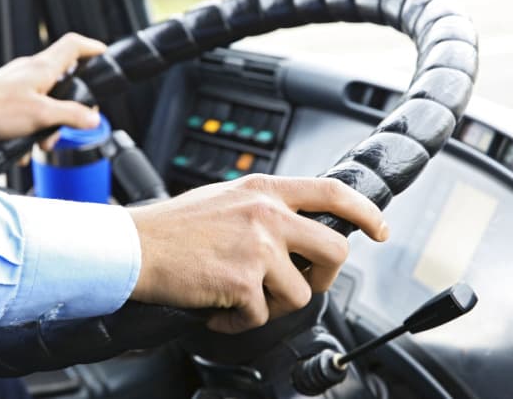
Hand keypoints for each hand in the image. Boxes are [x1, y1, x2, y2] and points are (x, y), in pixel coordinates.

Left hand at [0, 33, 107, 142]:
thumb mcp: (41, 116)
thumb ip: (71, 115)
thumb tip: (93, 118)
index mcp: (43, 68)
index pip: (74, 45)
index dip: (93, 48)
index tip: (105, 57)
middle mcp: (31, 71)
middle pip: (65, 80)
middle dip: (71, 106)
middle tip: (74, 123)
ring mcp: (18, 83)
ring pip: (47, 101)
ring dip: (49, 124)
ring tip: (41, 142)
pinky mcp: (6, 97)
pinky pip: (29, 111)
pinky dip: (30, 129)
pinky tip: (23, 145)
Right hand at [128, 174, 388, 333]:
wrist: (133, 247)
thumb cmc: (172, 226)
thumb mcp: (227, 199)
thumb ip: (265, 208)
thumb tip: (297, 228)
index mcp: (264, 190)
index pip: (333, 192)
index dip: (365, 211)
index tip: (380, 227)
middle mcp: (267, 215)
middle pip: (335, 250)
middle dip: (325, 275)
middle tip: (302, 282)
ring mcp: (257, 248)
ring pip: (301, 293)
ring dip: (272, 305)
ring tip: (240, 298)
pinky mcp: (242, 282)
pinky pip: (260, 317)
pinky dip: (238, 322)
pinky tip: (217, 309)